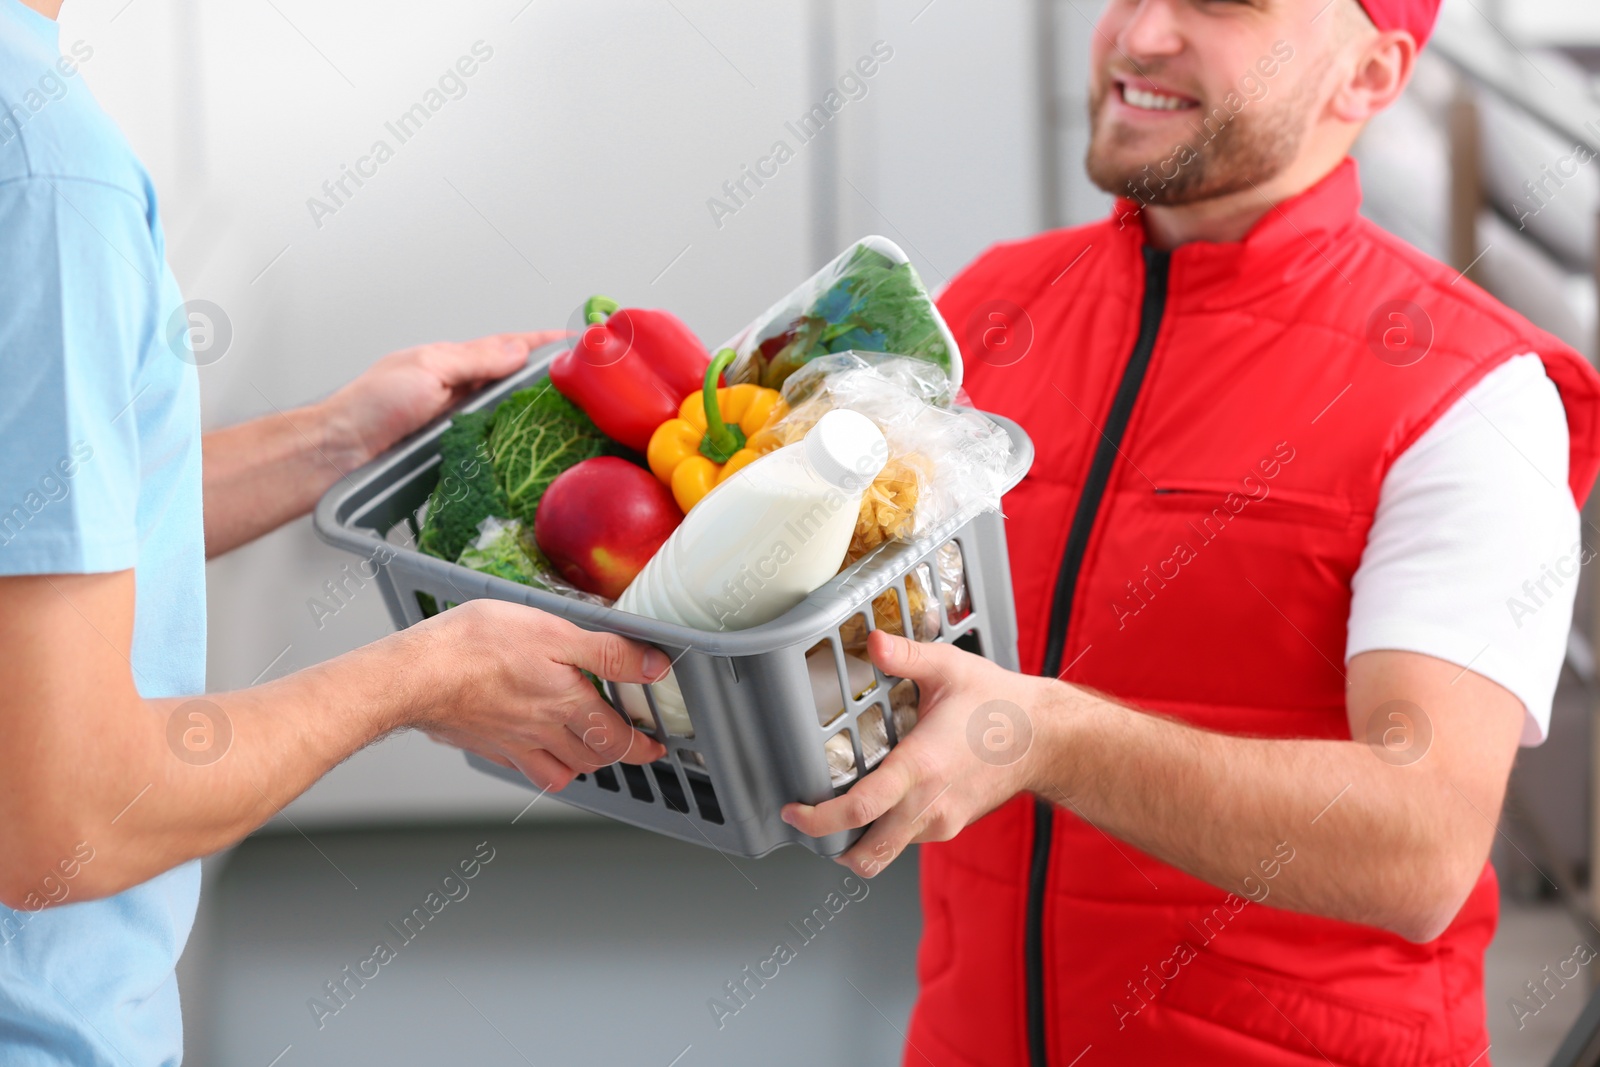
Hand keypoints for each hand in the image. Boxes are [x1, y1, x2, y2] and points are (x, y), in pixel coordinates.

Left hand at [320, 330, 567, 466]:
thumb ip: (475, 360)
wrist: (342, 448)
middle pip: (515, 375)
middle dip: (550, 373)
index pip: (509, 346)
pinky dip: (517, 431)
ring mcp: (459, 414)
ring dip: (537, 405)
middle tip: (589, 377)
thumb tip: (518, 350)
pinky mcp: (456, 442)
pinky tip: (532, 439)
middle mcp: (459, 385)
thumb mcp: (429, 370)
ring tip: (573, 407)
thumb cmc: (372, 405)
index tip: (578, 340)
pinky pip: (496, 432)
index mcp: (453, 359)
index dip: (544, 343)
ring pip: (509, 405)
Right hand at [410, 599, 669, 790]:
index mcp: (567, 704)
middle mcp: (543, 732)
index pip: (617, 739)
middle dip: (615, 756)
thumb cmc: (478, 646)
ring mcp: (512, 743)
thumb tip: (654, 667)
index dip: (642, 747)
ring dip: (580, 764)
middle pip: (591, 759)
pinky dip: (538, 764)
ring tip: (588, 749)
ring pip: (559, 771)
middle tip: (628, 746)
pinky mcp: (485, 743)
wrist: (415, 676)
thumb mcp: (555, 632)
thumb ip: (608, 653)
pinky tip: (536, 747)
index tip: (655, 748)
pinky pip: (522, 766)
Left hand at [781, 630, 1065, 877]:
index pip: (861, 808)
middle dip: (830, 848)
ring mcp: (940, 822)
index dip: (818, 819)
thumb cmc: (998, 705)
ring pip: (886, 851)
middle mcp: (929, 804)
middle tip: (807, 823)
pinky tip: (883, 799)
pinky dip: (886, 829)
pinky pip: (906, 839)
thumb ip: (906, 656)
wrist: (1045, 739)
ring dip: (858, 838)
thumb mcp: (949, 668)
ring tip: (841, 809)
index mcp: (921, 765)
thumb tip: (874, 641)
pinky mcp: (949, 827)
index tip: (794, 812)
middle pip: (868, 854)